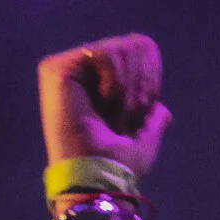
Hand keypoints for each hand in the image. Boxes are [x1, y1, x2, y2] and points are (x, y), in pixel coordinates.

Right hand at [38, 33, 171, 175]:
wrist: (99, 175)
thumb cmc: (119, 163)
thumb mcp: (145, 138)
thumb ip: (152, 119)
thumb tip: (163, 111)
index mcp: (103, 82)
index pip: (143, 48)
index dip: (153, 77)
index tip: (144, 110)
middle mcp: (84, 70)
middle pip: (137, 44)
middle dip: (144, 84)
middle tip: (129, 116)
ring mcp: (69, 67)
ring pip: (122, 48)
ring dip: (129, 89)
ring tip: (116, 115)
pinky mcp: (56, 68)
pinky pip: (104, 53)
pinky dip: (115, 83)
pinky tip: (103, 103)